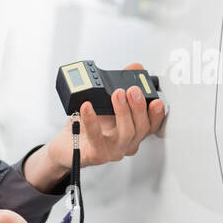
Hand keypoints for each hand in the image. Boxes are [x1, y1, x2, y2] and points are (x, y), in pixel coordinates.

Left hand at [44, 62, 167, 170]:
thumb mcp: (105, 102)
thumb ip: (121, 85)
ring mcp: (112, 150)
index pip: (151, 124)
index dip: (157, 113)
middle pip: (141, 128)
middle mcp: (125, 142)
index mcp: (132, 131)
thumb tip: (135, 68)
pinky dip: (92, 120)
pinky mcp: (96, 154)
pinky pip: (96, 137)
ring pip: (126, 133)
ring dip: (123, 112)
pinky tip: (87, 106)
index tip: (156, 100)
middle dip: (139, 107)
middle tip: (133, 90)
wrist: (65, 145)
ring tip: (116, 94)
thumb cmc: (86, 127)